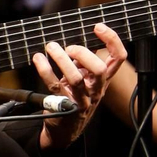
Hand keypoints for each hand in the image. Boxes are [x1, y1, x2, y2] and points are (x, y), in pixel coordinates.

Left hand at [34, 22, 126, 147]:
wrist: (64, 129)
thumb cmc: (74, 98)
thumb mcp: (85, 80)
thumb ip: (83, 62)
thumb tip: (75, 39)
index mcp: (103, 80)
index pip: (118, 58)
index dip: (112, 40)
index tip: (98, 27)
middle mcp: (96, 90)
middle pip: (100, 69)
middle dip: (84, 54)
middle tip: (69, 47)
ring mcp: (81, 99)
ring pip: (76, 78)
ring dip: (62, 59)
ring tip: (51, 47)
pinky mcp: (64, 106)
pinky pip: (54, 86)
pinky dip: (45, 69)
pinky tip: (38, 59)